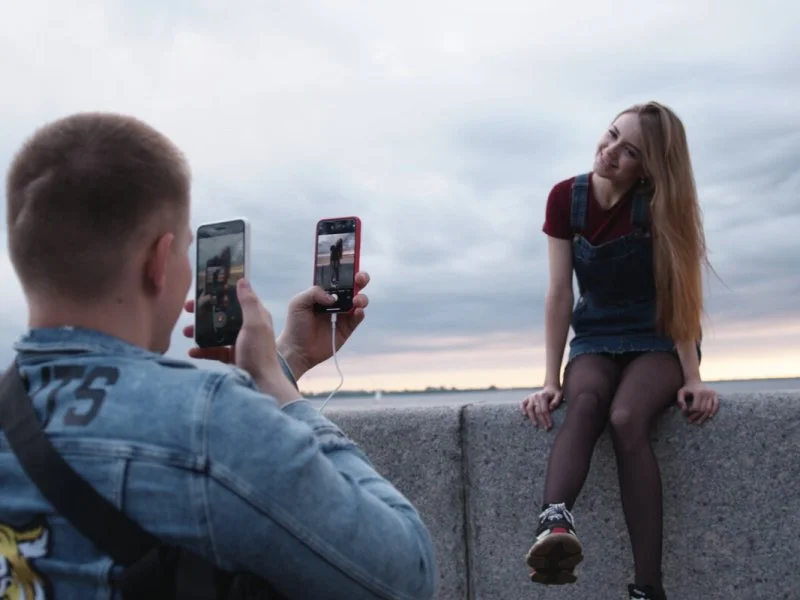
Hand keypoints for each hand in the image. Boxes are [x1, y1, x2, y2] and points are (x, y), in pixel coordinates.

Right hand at [182, 279, 298, 403]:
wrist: (260, 384)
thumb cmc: (258, 353)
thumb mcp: (254, 324)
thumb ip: (248, 303)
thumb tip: (242, 280)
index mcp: (256, 317)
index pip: (238, 298)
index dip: (222, 292)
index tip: (204, 288)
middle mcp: (248, 328)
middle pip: (224, 314)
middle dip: (205, 311)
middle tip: (188, 309)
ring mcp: (240, 343)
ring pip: (217, 332)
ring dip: (200, 330)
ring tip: (186, 331)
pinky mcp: (233, 358)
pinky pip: (215, 351)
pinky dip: (203, 350)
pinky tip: (192, 351)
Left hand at [276, 271, 370, 379]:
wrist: (298, 349)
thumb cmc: (295, 324)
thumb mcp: (298, 302)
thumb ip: (314, 293)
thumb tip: (333, 297)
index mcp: (323, 292)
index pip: (338, 278)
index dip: (346, 270)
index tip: (352, 264)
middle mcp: (335, 301)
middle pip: (353, 286)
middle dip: (360, 279)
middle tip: (360, 279)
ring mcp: (342, 314)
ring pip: (359, 300)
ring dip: (361, 297)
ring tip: (356, 300)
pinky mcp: (347, 328)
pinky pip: (358, 317)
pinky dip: (360, 312)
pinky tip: (356, 311)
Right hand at [520, 383, 562, 429]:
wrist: (550, 387)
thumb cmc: (555, 393)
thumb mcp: (559, 395)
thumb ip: (556, 401)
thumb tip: (550, 409)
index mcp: (543, 396)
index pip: (544, 410)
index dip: (547, 418)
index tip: (549, 426)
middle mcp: (536, 396)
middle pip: (537, 411)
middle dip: (541, 420)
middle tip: (545, 428)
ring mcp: (530, 397)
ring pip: (529, 409)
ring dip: (532, 417)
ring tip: (535, 425)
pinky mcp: (527, 398)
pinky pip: (522, 403)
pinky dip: (522, 408)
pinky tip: (524, 415)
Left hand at [677, 380, 718, 424]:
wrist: (694, 380)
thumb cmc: (686, 388)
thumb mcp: (680, 392)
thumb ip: (680, 401)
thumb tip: (684, 410)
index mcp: (698, 392)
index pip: (696, 407)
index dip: (691, 413)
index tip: (686, 415)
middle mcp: (706, 393)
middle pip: (702, 409)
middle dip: (696, 416)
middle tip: (690, 421)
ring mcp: (712, 394)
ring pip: (708, 409)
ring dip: (703, 417)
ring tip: (698, 422)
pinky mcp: (715, 394)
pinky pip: (716, 404)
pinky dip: (713, 411)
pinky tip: (709, 417)